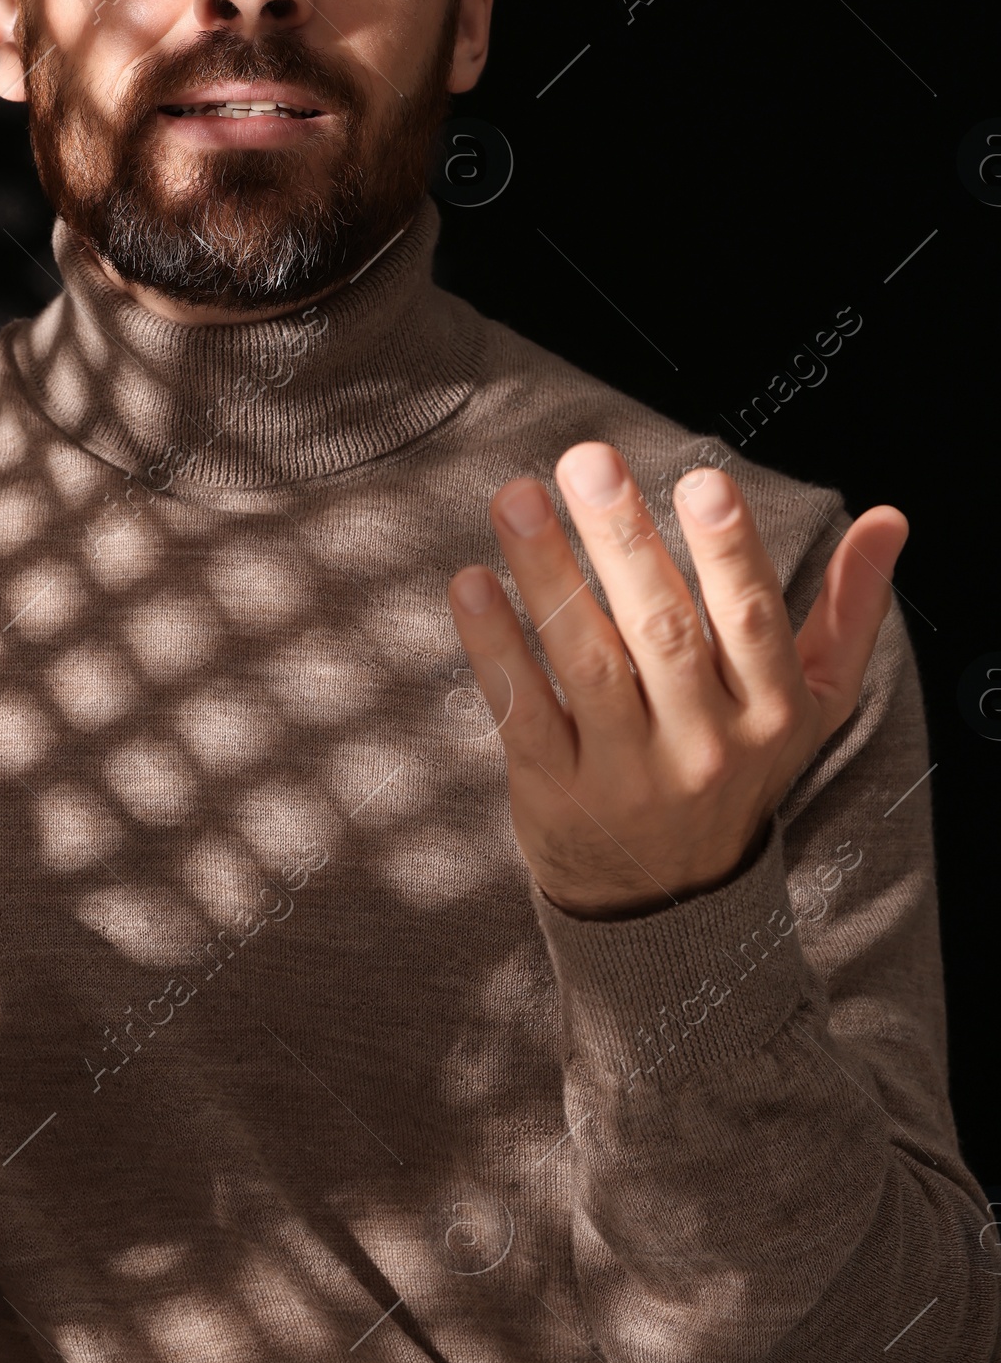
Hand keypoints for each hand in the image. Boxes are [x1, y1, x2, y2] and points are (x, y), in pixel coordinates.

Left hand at [446, 444, 908, 918]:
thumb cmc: (740, 768)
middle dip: (623, 538)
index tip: (700, 481)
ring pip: (588, 661)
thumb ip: (848, 609)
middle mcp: (704, 742)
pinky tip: (472, 584)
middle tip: (586, 460)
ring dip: (548, 573)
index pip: (750, 618)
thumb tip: (889, 519)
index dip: (728, 550)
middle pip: (661, 629)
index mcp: (770, 708)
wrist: (672, 902)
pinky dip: (496, 648)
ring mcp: (628, 772)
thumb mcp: (811, 703)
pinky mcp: (557, 791)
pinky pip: (524, 711)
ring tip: (517, 497)